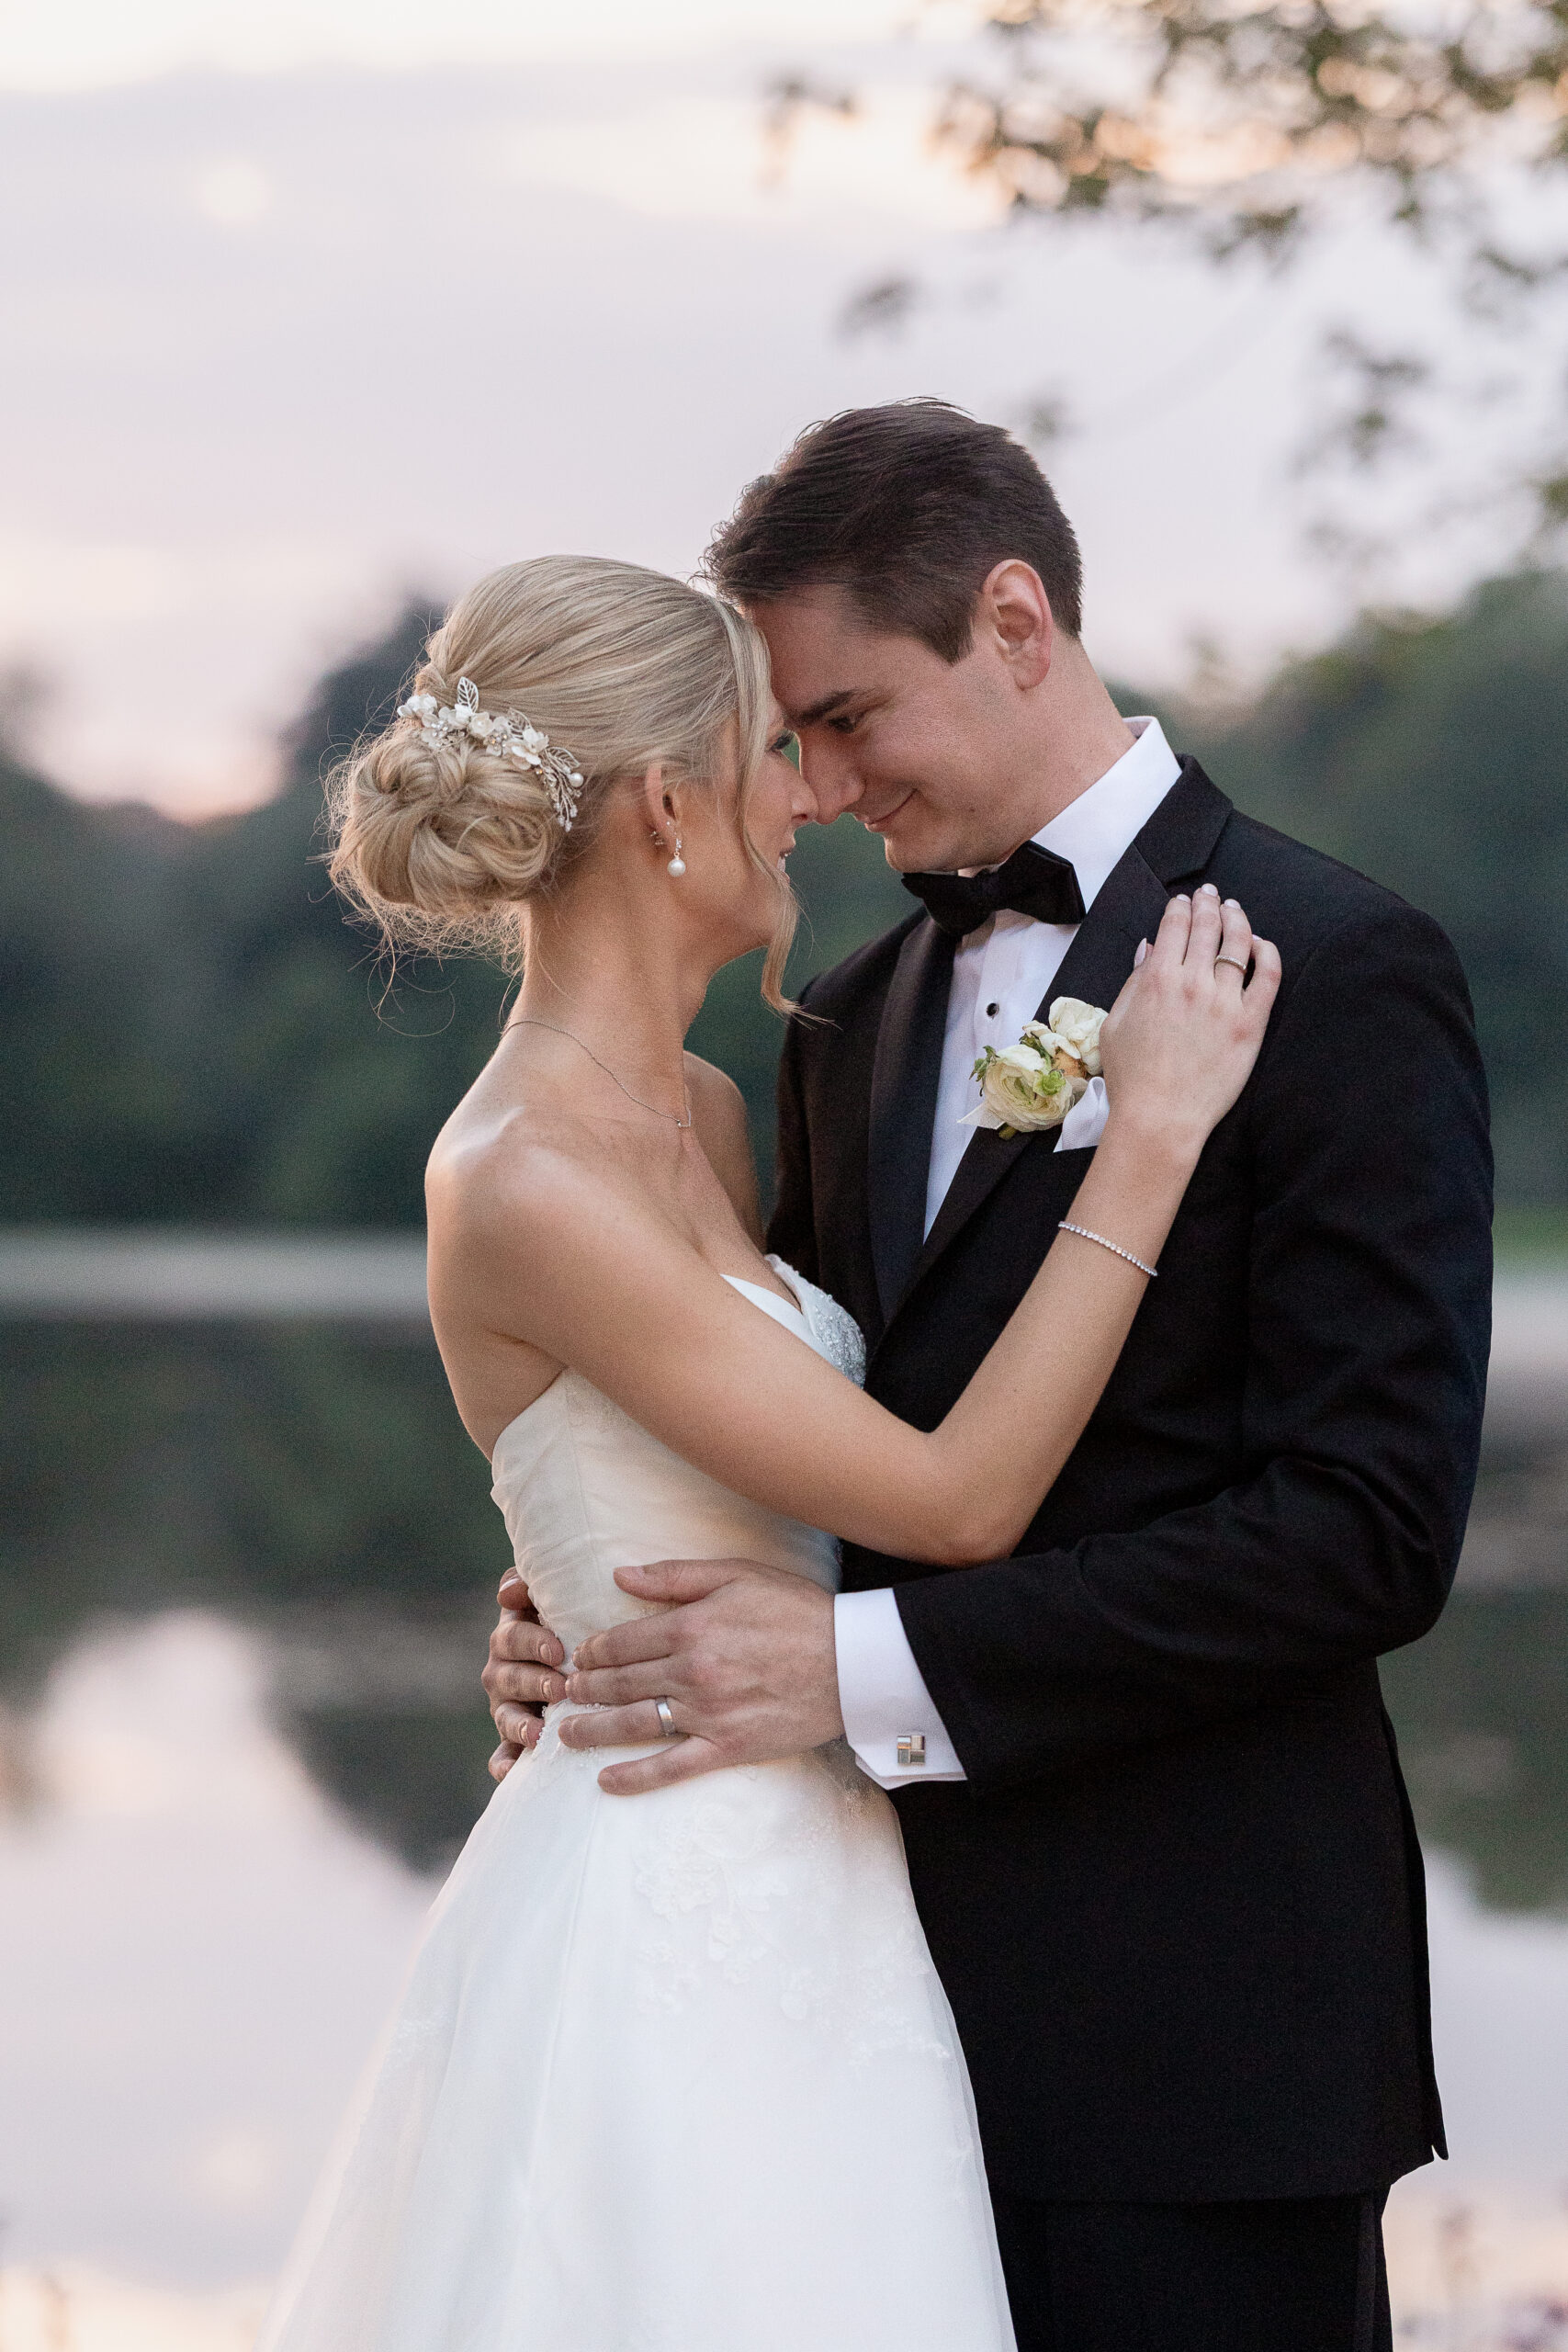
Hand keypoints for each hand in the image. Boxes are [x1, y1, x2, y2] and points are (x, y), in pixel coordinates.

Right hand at [482, 1568, 566, 1782]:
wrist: (582, 1654)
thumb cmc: (575, 1616)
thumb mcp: (557, 1597)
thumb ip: (532, 1586)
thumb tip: (510, 1590)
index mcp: (513, 1634)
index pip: (513, 1636)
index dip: (532, 1642)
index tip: (558, 1650)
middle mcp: (503, 1669)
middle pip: (507, 1676)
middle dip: (533, 1682)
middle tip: (560, 1687)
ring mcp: (506, 1705)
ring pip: (505, 1716)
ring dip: (519, 1725)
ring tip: (538, 1734)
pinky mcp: (513, 1738)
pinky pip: (502, 1755)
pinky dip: (504, 1764)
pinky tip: (510, 1773)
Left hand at [558, 1558, 842, 1794]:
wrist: (853, 1661)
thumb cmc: (798, 1610)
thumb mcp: (738, 1574)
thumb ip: (675, 1576)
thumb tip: (620, 1575)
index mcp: (690, 1627)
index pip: (621, 1641)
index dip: (593, 1650)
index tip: (579, 1655)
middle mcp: (691, 1672)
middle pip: (620, 1683)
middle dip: (585, 1688)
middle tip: (565, 1691)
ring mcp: (708, 1714)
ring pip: (634, 1724)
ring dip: (593, 1730)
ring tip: (566, 1733)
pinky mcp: (728, 1748)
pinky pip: (671, 1768)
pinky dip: (635, 1778)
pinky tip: (605, 1782)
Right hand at [1097, 884, 1279, 1157]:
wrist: (1160, 1118)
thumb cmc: (1132, 1077)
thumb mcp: (1114, 1023)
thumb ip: (1133, 981)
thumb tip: (1148, 947)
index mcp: (1156, 979)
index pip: (1173, 925)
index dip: (1178, 907)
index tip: (1181, 901)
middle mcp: (1192, 982)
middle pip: (1206, 926)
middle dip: (1207, 903)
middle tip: (1209, 895)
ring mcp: (1225, 1001)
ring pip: (1238, 942)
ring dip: (1236, 918)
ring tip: (1233, 910)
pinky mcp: (1250, 1023)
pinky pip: (1268, 975)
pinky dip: (1267, 952)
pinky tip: (1261, 945)